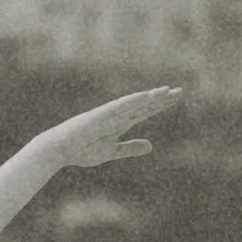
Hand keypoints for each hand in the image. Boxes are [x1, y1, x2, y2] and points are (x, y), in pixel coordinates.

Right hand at [33, 88, 183, 172]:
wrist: (61, 149)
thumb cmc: (82, 150)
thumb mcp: (112, 151)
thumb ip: (130, 147)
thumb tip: (151, 146)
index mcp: (120, 124)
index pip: (145, 111)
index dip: (160, 105)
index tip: (175, 98)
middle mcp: (117, 116)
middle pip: (143, 105)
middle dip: (161, 99)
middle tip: (180, 91)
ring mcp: (109, 114)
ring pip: (134, 103)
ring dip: (150, 97)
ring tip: (166, 91)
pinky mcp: (101, 115)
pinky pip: (120, 107)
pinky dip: (133, 101)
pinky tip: (146, 96)